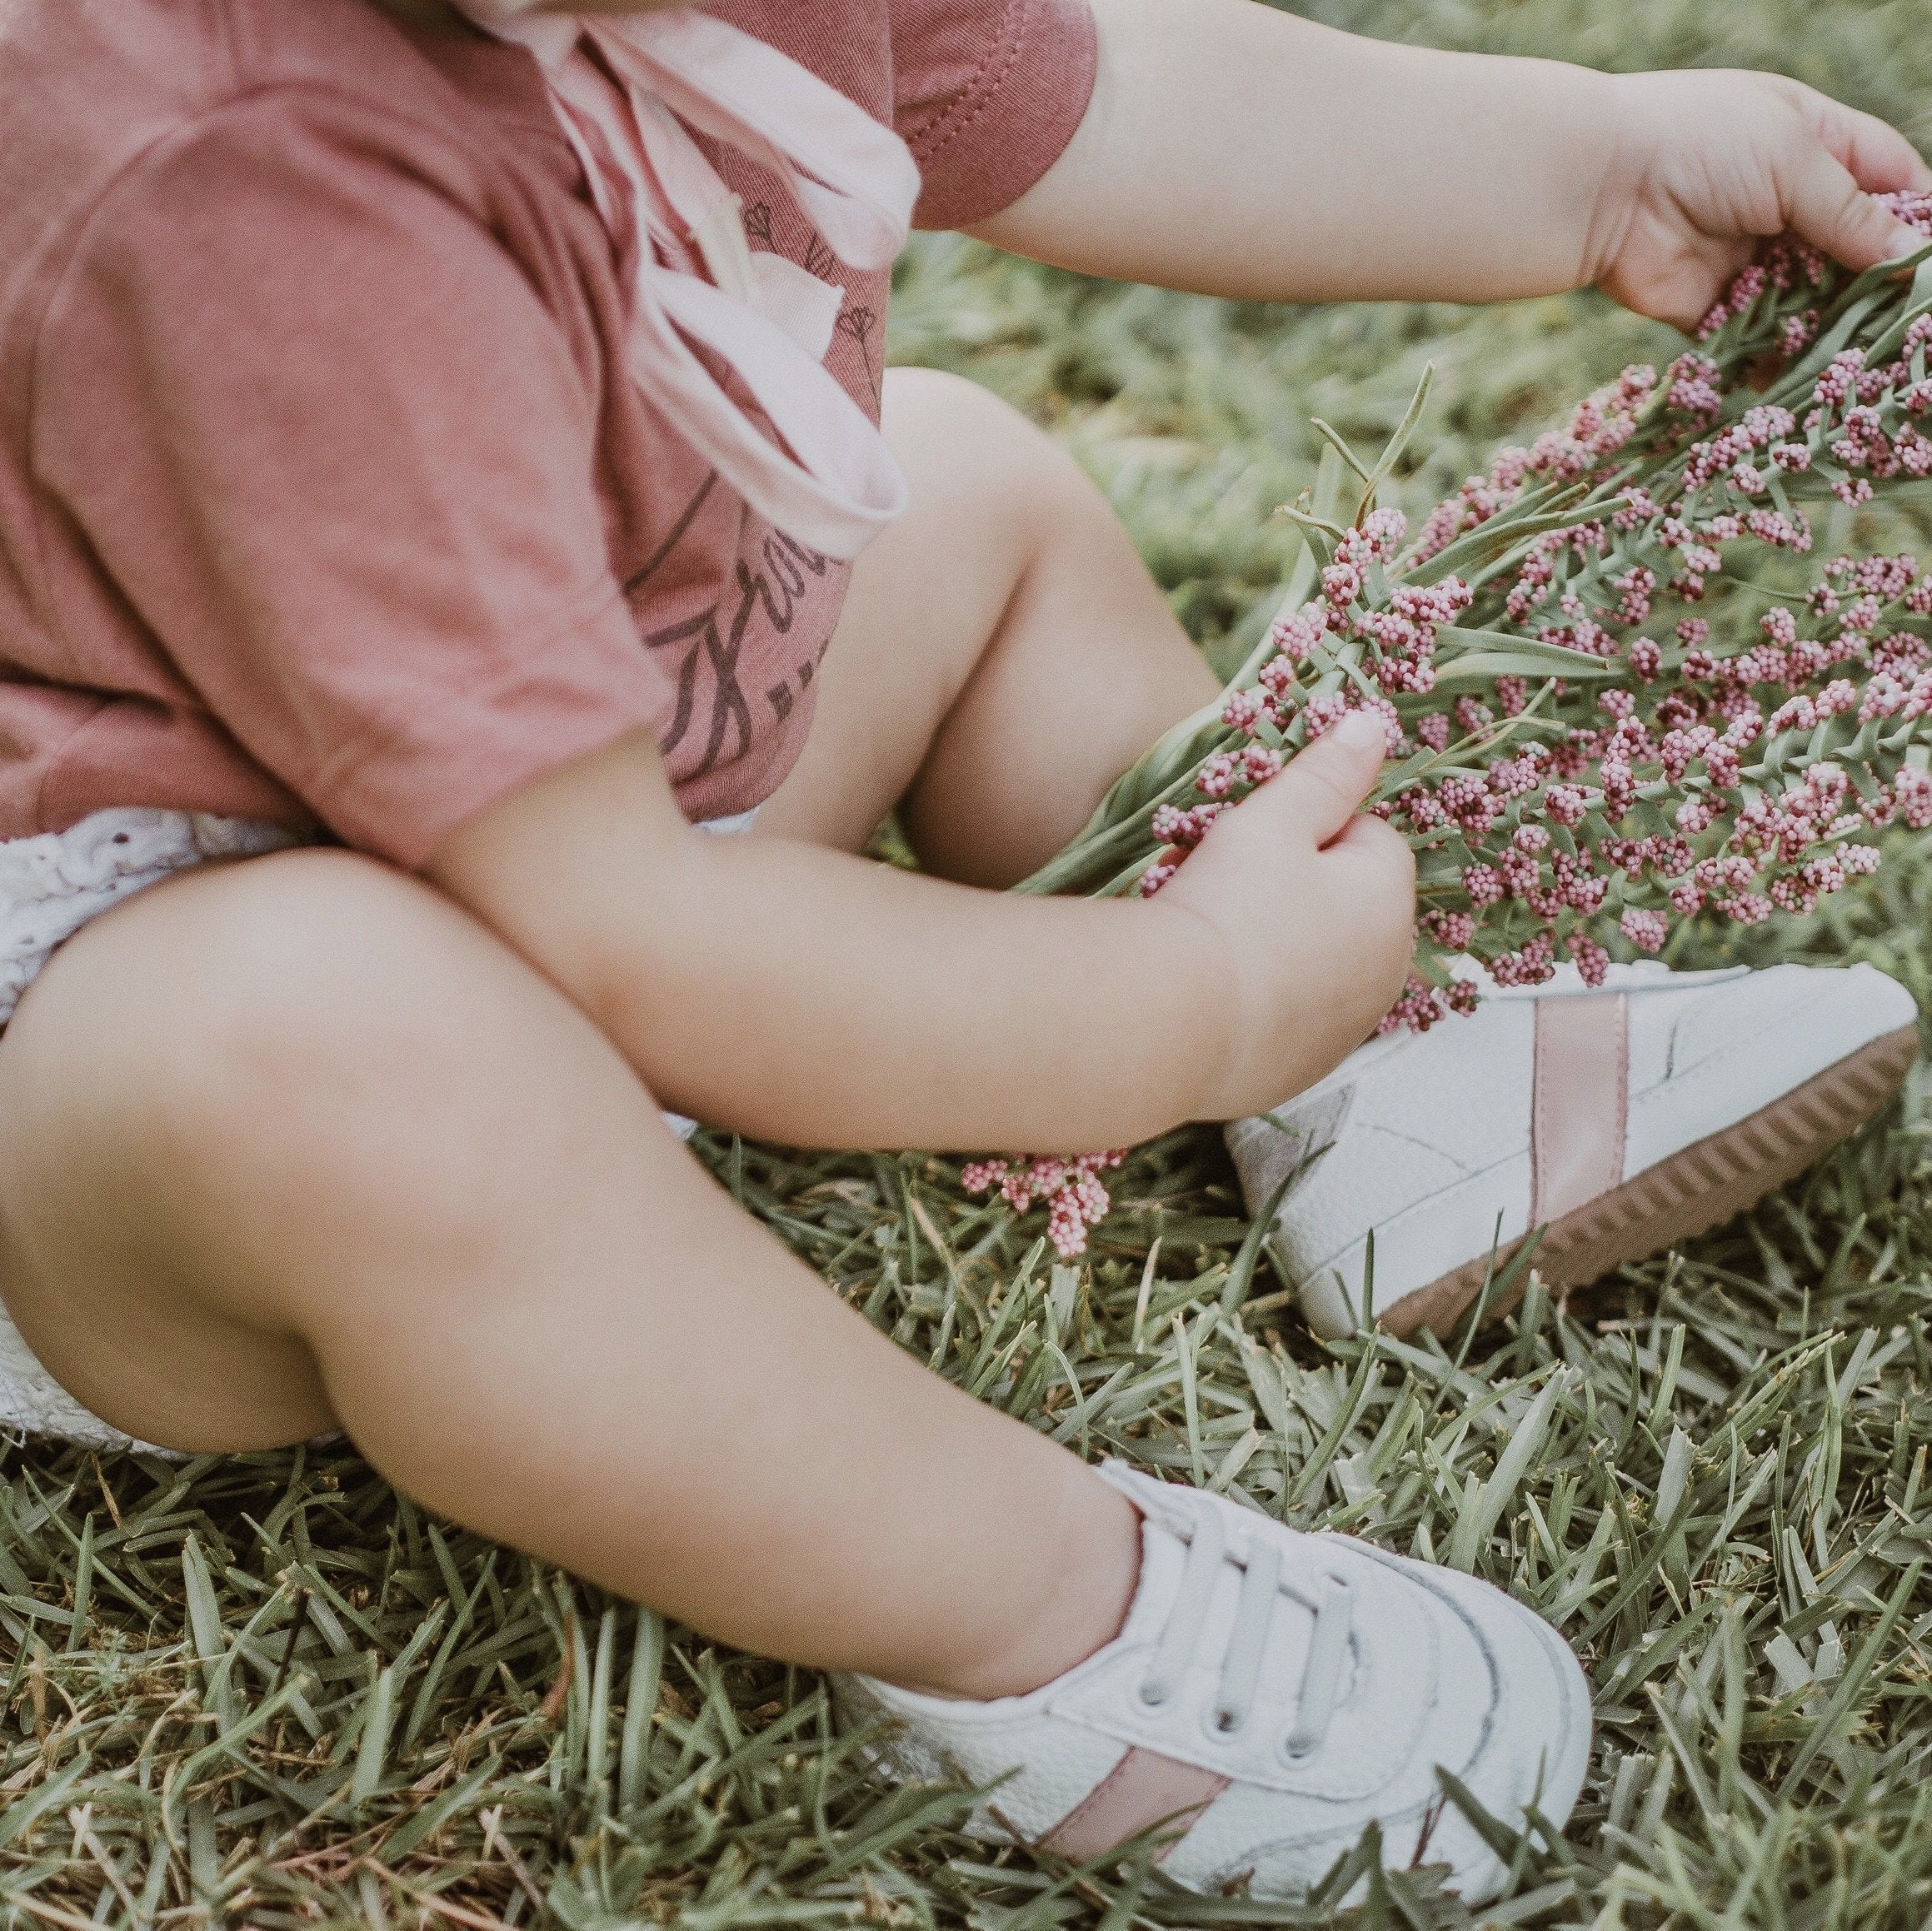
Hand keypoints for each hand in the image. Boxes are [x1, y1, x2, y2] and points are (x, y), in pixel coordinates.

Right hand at [1158, 711, 1415, 1121]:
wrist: (1172, 1022)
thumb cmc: (1226, 906)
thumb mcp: (1271, 820)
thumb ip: (1327, 772)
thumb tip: (1373, 726)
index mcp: (1390, 901)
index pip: (1367, 837)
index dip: (1306, 828)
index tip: (1253, 840)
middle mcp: (1387, 971)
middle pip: (1342, 903)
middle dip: (1290, 887)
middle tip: (1220, 882)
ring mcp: (1346, 1028)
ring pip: (1314, 960)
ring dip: (1274, 941)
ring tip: (1207, 935)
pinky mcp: (1303, 1070)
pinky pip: (1288, 1016)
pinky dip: (1259, 1000)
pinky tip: (1211, 991)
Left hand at [1587, 70, 1931, 331]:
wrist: (1602, 188)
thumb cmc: (1702, 146)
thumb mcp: (1794, 163)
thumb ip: (1852, 214)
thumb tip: (1909, 255)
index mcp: (1814, 144)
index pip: (1888, 180)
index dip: (1916, 217)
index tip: (1930, 261)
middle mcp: (1785, 201)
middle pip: (1852, 248)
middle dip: (1879, 283)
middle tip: (1908, 324)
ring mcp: (1749, 256)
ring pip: (1809, 299)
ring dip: (1835, 327)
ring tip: (1869, 360)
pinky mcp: (1712, 306)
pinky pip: (1755, 339)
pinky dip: (1780, 358)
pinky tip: (1810, 381)